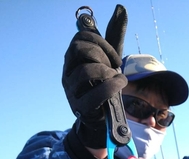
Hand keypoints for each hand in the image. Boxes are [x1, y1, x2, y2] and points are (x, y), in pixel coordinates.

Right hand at [62, 5, 127, 147]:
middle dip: (102, 55)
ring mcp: (71, 91)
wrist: (102, 119)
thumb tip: (121, 8)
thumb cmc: (105, 86)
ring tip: (117, 79)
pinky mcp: (79, 108)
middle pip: (79, 50)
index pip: (81, 37)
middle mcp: (68, 72)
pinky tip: (120, 85)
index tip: (116, 58)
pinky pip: (94, 94)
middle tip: (114, 68)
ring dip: (107, 72)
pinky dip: (112, 87)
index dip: (102, 43)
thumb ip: (114, 36)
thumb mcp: (110, 59)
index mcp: (73, 59)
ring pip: (85, 71)